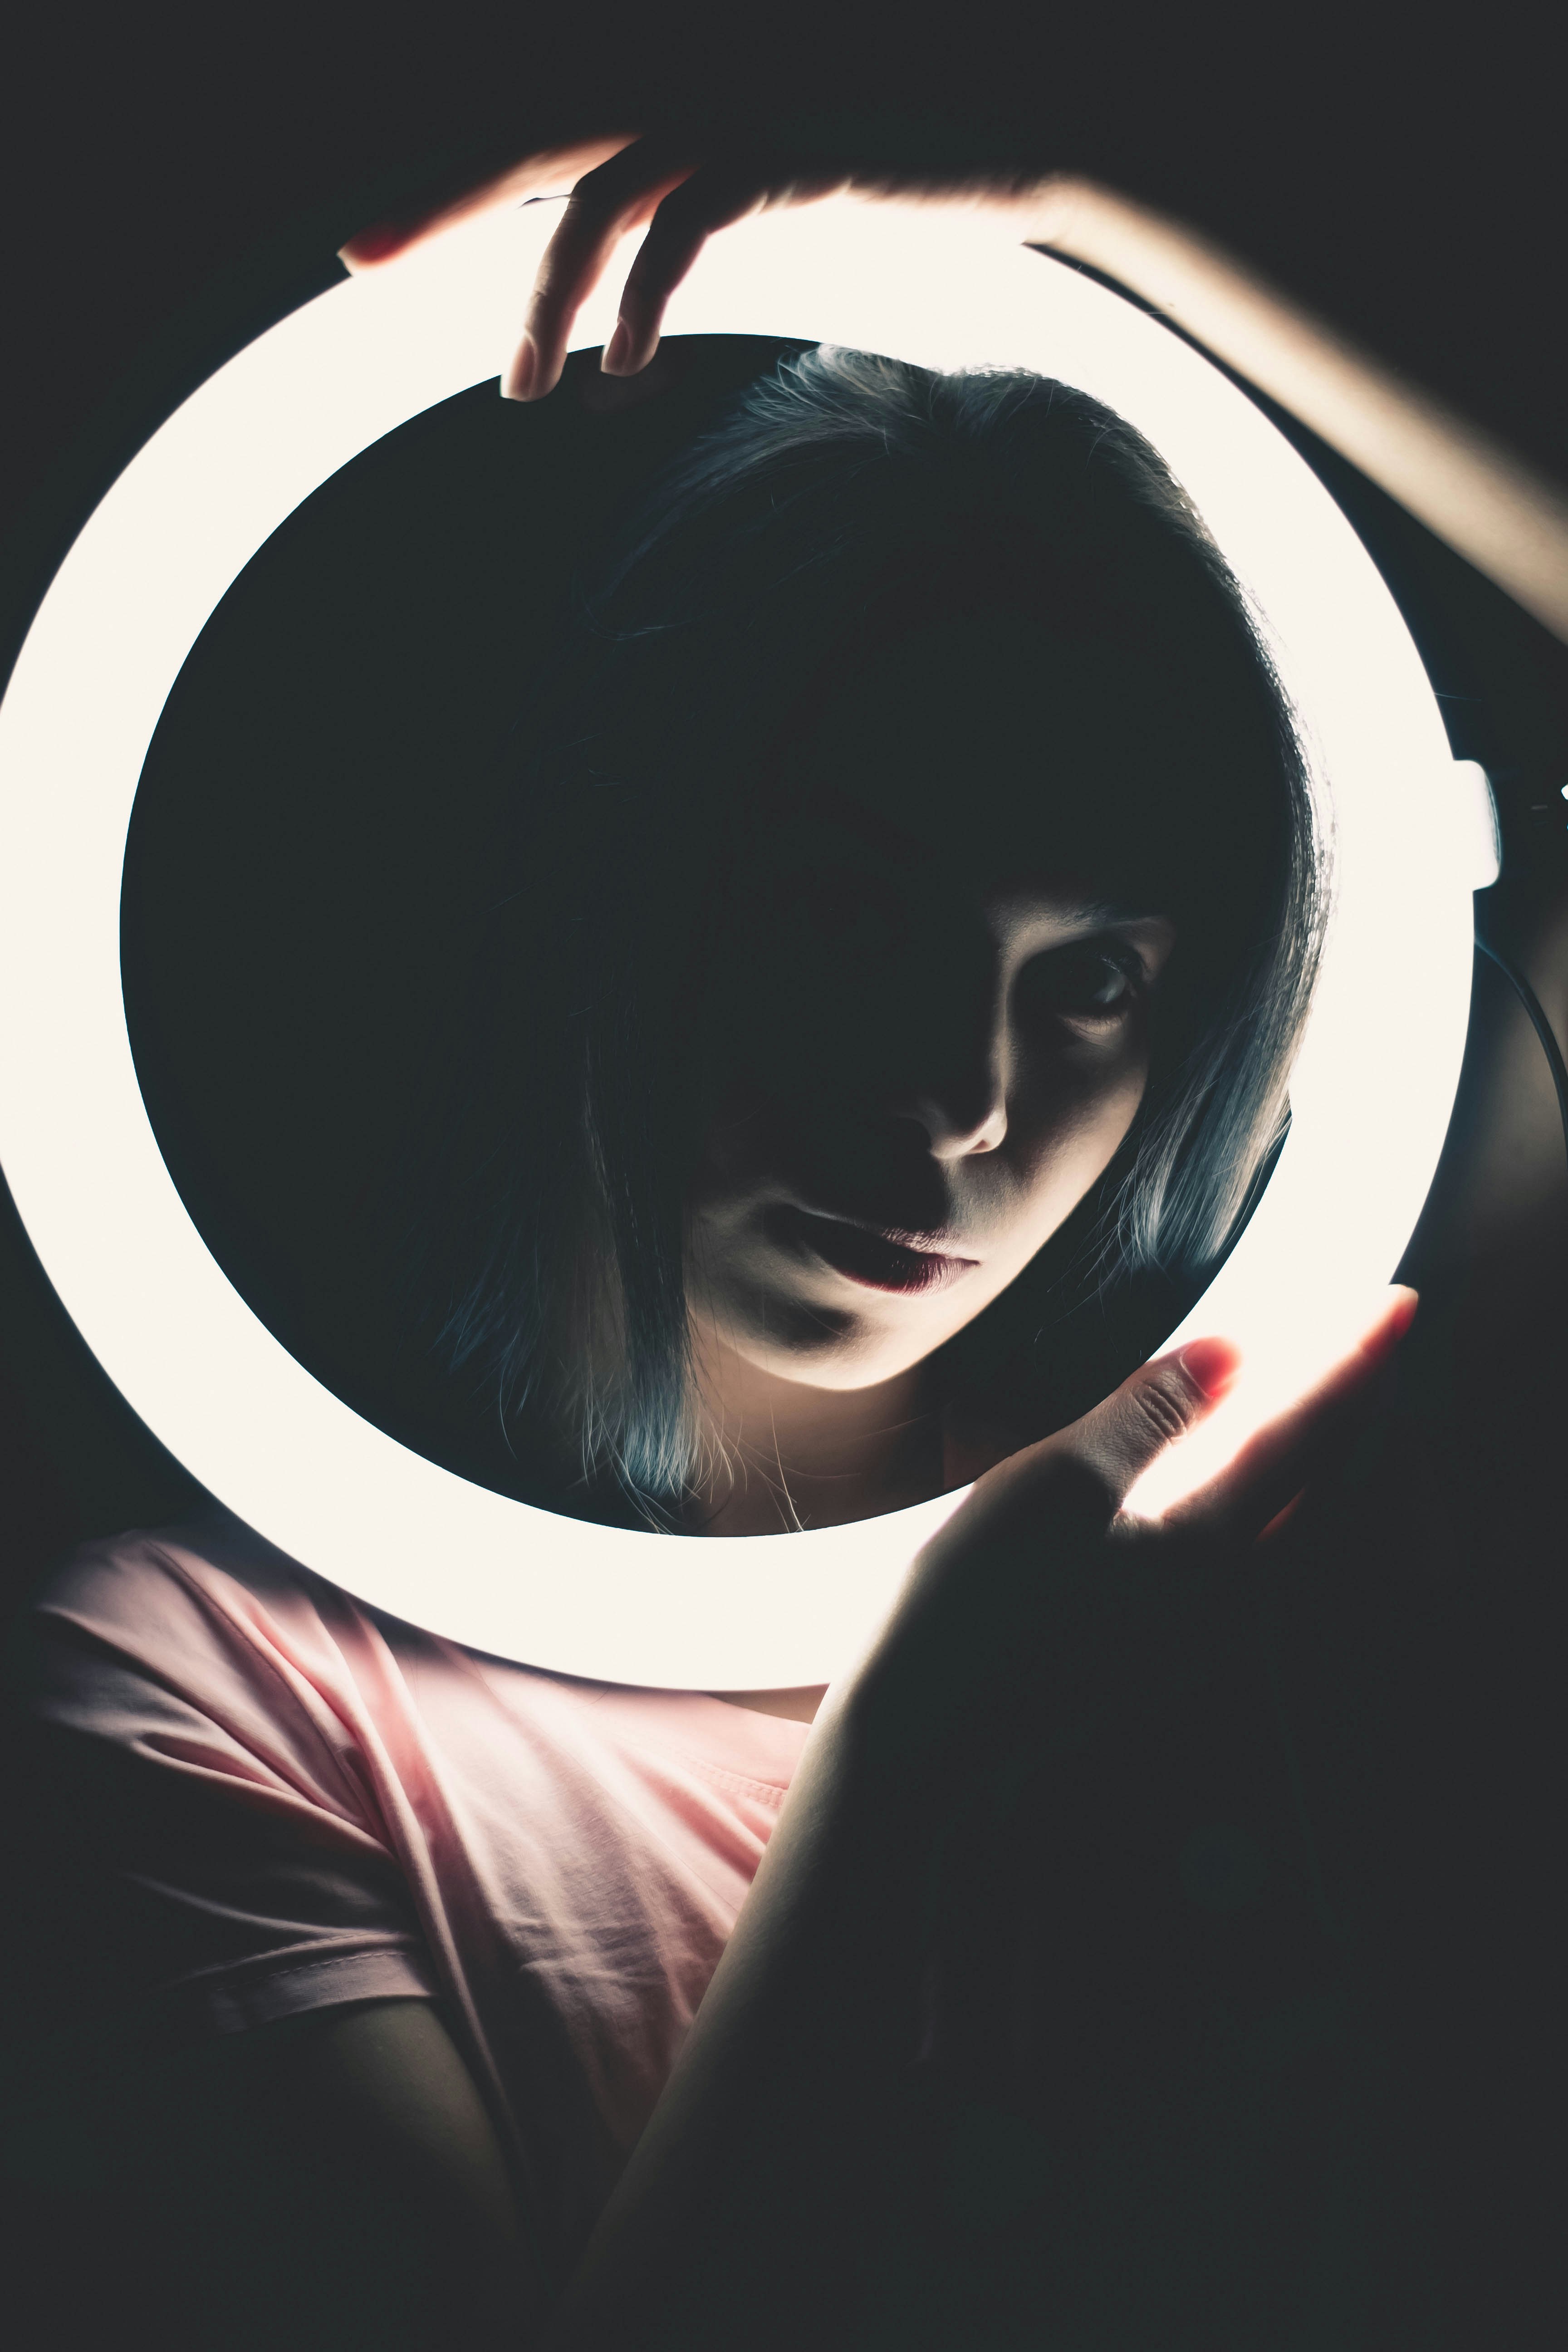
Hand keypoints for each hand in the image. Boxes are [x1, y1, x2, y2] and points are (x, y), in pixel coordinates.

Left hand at [338, 122, 1059, 403]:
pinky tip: (626, 364)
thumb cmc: (889, 166)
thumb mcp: (768, 190)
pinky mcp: (781, 147)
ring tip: (527, 387)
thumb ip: (689, 214)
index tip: (370, 245)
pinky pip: (684, 228)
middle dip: (439, 201)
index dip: (447, 188)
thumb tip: (624, 318)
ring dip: (552, 302)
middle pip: (531, 145)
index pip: (536, 143)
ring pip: (599, 202)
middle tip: (360, 255)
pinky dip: (643, 302)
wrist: (1008, 135)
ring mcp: (732, 109)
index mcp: (674, 99)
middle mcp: (685, 86)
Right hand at [850, 1287, 1419, 1777]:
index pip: (1313, 1431)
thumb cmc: (978, 1613)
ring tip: (1303, 1400)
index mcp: (1213, 1544)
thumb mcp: (1055, 1486)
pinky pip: (1243, 1558)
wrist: (928, 1745)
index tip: (1396, 1305)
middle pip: (1325, 1487)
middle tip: (1367, 1346)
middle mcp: (1227, 1596)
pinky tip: (1220, 1481)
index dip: (1355, 1359)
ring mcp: (1196, 1633)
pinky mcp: (1157, 1653)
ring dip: (1307, 1459)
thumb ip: (1149, 1418)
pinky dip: (1258, 1503)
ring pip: (1289, 1527)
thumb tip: (1232, 1352)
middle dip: (1354, 1412)